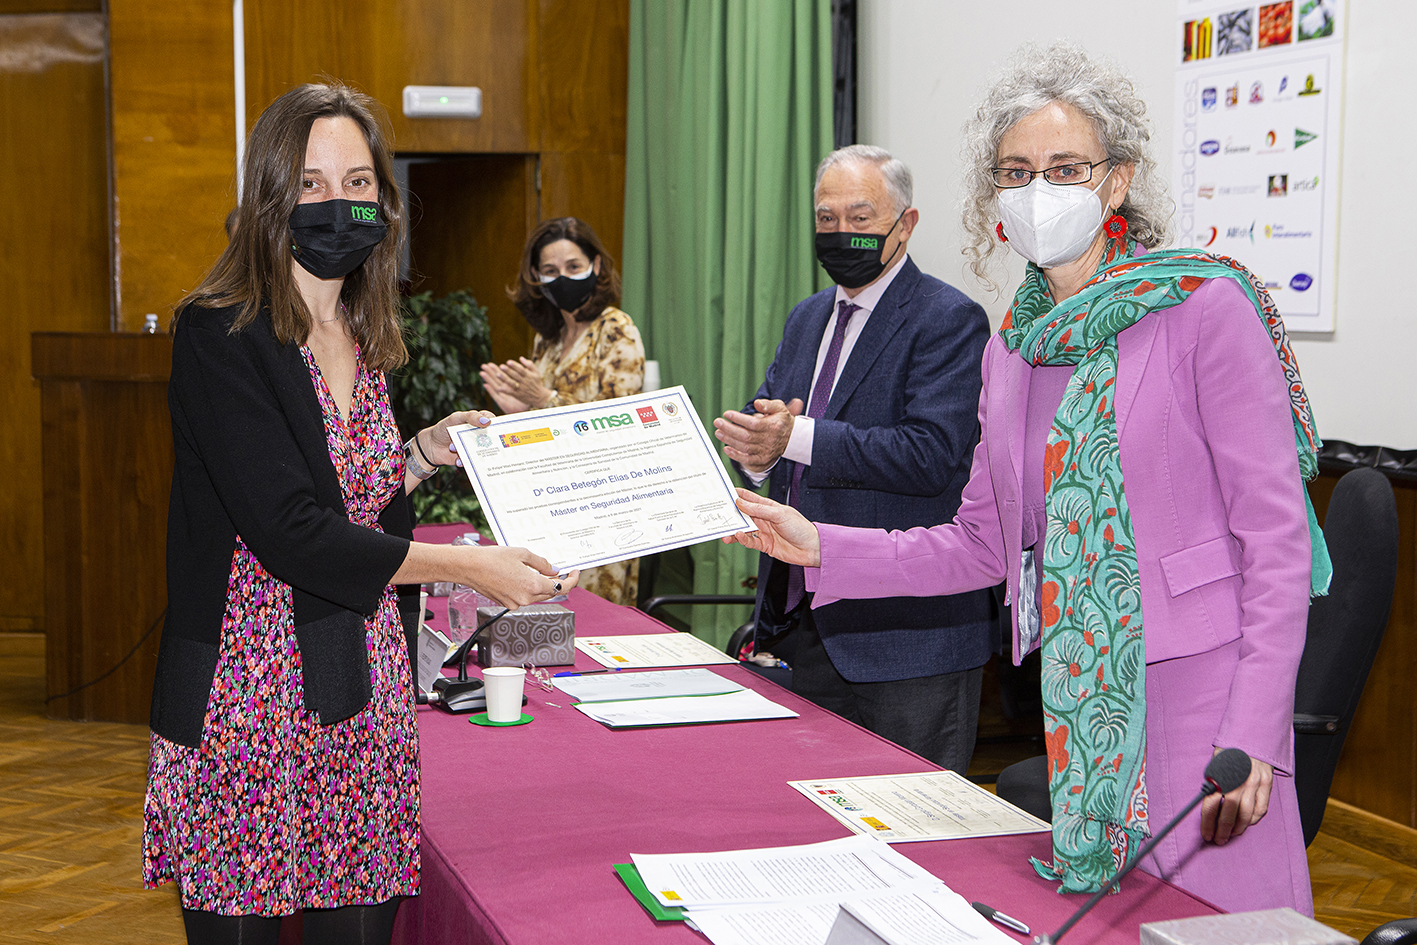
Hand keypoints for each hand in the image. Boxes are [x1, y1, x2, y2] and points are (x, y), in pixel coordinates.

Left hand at [420, 411, 493, 467]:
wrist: (431, 446)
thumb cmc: (443, 428)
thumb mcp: (456, 418)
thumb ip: (471, 417)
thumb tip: (487, 421)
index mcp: (476, 422)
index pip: (491, 420)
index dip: (495, 422)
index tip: (491, 425)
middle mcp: (477, 435)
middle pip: (490, 438)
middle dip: (488, 441)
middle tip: (482, 442)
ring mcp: (473, 447)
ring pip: (481, 451)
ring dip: (470, 451)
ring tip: (454, 447)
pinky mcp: (468, 458)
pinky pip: (472, 461)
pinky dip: (465, 461)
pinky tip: (458, 460)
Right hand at [458, 544, 579, 609]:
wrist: (469, 567)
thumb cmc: (492, 558)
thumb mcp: (523, 554)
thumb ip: (542, 564)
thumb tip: (554, 570)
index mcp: (533, 585)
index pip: (562, 587)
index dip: (572, 580)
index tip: (575, 573)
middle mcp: (526, 598)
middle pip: (550, 593)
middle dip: (558, 582)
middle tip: (562, 571)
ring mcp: (516, 603)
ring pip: (537, 595)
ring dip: (542, 585)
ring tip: (541, 571)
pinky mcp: (507, 604)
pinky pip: (525, 597)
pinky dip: (529, 588)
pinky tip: (524, 576)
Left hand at [481, 359, 552, 411]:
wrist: (540, 397)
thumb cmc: (537, 383)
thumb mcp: (536, 373)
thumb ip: (529, 365)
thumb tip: (520, 358)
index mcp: (529, 376)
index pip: (521, 370)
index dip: (515, 366)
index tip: (508, 361)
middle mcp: (524, 382)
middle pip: (515, 376)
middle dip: (508, 371)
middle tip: (501, 366)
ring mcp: (521, 389)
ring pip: (512, 384)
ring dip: (505, 379)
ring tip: (497, 374)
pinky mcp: (518, 395)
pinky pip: (510, 392)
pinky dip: (505, 390)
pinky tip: (498, 388)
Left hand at [713, 398, 803, 471]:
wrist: (792, 439)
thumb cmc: (782, 421)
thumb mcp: (780, 408)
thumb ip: (768, 404)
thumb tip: (756, 403)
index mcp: (773, 426)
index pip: (753, 423)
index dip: (738, 419)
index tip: (727, 413)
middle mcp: (769, 440)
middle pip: (746, 436)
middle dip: (729, 429)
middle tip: (717, 422)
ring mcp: (765, 451)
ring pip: (744, 447)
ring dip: (729, 440)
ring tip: (718, 432)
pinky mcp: (762, 460)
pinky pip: (747, 460)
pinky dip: (736, 456)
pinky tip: (726, 449)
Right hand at [721, 488, 820, 566]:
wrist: (812, 549)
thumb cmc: (800, 527)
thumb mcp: (779, 514)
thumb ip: (759, 509)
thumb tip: (740, 503)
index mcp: (768, 506)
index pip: (749, 498)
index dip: (736, 495)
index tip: (723, 493)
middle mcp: (764, 518)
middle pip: (743, 514)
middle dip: (731, 514)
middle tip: (718, 514)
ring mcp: (764, 531)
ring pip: (743, 529)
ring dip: (733, 530)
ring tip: (724, 531)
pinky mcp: (764, 545)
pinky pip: (749, 541)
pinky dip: (742, 539)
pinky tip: (737, 537)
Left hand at [1200, 748, 1272, 844]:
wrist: (1250, 735)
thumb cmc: (1229, 752)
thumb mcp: (1214, 764)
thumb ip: (1212, 784)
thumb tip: (1204, 806)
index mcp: (1220, 774)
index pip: (1210, 804)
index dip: (1207, 823)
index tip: (1206, 834)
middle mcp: (1237, 779)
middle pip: (1229, 813)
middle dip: (1223, 830)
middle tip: (1219, 840)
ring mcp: (1254, 782)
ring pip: (1247, 814)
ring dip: (1238, 828)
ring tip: (1231, 834)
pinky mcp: (1266, 783)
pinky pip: (1261, 808)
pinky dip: (1254, 819)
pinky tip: (1246, 822)